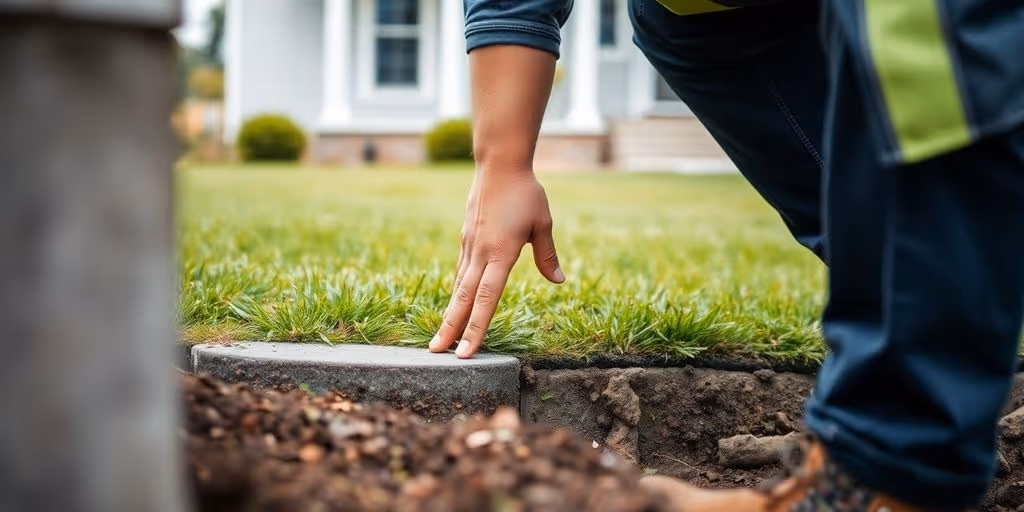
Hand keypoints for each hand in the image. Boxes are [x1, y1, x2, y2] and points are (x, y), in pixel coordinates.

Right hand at [429, 170, 563, 357]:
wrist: (498, 164)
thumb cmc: (526, 192)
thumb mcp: (542, 223)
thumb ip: (546, 254)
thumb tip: (558, 280)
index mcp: (500, 253)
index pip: (487, 299)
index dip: (476, 327)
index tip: (466, 351)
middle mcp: (480, 253)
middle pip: (464, 298)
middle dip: (451, 328)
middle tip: (438, 354)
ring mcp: (469, 245)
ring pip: (459, 286)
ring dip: (450, 312)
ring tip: (440, 338)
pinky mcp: (466, 238)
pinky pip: (461, 270)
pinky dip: (457, 291)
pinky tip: (455, 304)